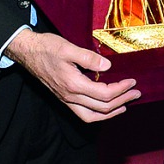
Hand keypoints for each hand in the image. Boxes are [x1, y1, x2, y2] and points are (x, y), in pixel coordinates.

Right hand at [5, 30, 139, 121]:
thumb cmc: (47, 48)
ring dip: (110, 113)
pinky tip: (105, 107)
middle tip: (136, 93)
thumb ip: (89, 58)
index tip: (132, 81)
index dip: (121, 89)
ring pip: (91, 116)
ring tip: (124, 106)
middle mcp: (70, 96)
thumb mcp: (69, 48)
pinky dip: (98, 113)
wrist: (27, 52)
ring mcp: (66, 99)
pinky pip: (83, 113)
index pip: (104, 94)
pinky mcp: (64, 97)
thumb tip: (108, 66)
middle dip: (122, 101)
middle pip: (102, 108)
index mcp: (73, 84)